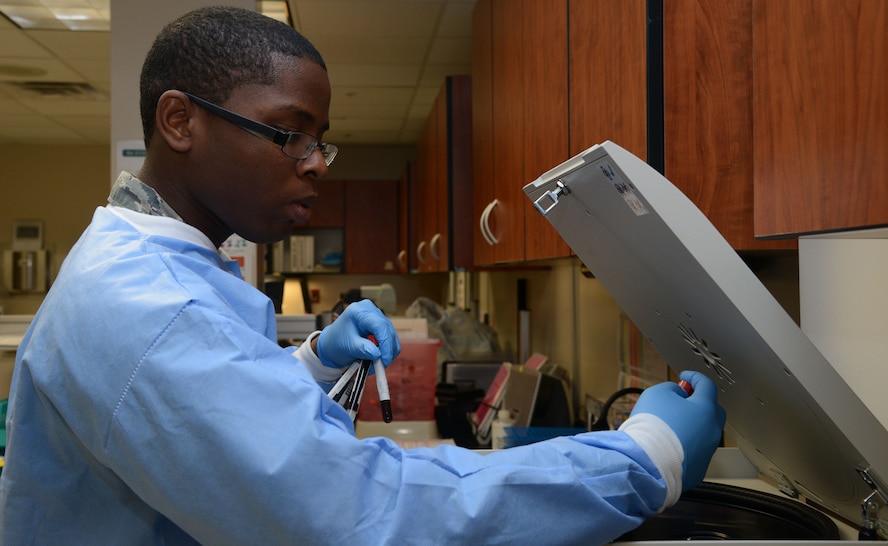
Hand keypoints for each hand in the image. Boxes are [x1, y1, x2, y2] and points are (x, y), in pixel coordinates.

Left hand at [316, 299, 400, 368]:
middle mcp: (370, 310)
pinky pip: (390, 338)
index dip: (385, 343)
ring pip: (391, 335)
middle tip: (381, 365)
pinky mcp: (381, 325)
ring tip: (375, 363)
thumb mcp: (348, 347)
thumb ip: (362, 349)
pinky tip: (377, 357)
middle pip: (387, 330)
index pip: (379, 325)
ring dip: (387, 352)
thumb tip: (377, 354)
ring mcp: (377, 317)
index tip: (384, 359)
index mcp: (359, 311)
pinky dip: (386, 350)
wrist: (332, 344)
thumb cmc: (336, 343)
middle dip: (387, 350)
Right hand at [630, 370, 725, 489]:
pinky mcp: (699, 469)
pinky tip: (670, 444)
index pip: (706, 386)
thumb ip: (672, 389)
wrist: (648, 462)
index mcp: (706, 409)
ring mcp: (708, 451)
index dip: (695, 378)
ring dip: (692, 425)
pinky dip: (686, 445)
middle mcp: (712, 431)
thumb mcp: (657, 393)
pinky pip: (695, 451)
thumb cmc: (653, 425)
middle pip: (712, 411)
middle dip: (699, 403)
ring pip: (704, 433)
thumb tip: (678, 394)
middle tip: (682, 401)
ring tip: (672, 424)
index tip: (685, 377)